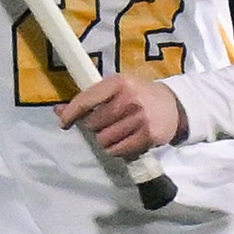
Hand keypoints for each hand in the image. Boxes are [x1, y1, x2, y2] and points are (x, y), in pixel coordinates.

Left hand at [56, 75, 184, 157]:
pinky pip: (118, 150)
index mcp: (119, 82)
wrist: (174, 105)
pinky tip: (124, 141)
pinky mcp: (148, 136)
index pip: (86, 100)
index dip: (71, 113)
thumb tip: (59, 111)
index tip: (64, 123)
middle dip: (95, 127)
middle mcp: (129, 99)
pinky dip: (116, 149)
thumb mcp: (118, 88)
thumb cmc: (139, 94)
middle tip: (106, 124)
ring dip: (105, 140)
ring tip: (117, 132)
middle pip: (94, 124)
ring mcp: (140, 118)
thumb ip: (90, 98)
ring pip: (104, 140)